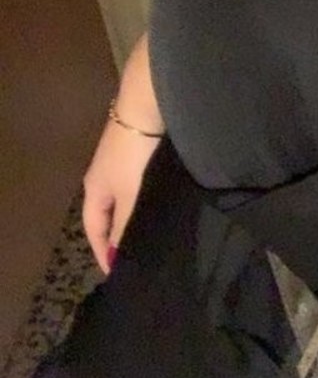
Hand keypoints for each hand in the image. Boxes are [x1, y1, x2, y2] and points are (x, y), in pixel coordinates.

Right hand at [82, 116, 161, 273]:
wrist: (150, 104)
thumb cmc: (134, 154)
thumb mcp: (129, 194)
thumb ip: (124, 225)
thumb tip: (118, 256)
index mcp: (95, 189)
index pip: (93, 228)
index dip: (102, 251)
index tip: (117, 272)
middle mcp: (105, 176)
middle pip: (108, 214)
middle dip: (119, 236)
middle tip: (137, 256)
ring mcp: (123, 162)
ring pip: (127, 199)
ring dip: (136, 217)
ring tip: (153, 235)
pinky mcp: (143, 151)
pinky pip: (142, 185)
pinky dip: (148, 199)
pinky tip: (165, 204)